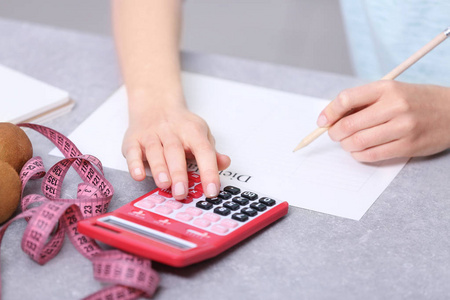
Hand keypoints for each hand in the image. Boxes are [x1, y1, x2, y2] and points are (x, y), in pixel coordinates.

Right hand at [122, 103, 230, 199]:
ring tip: (164, 185)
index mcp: (192, 131)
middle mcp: (171, 131)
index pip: (204, 151)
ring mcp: (151, 135)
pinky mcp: (133, 140)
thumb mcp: (201, 134)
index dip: (209, 171)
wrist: (155, 104)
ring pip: (155, 151)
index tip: (212, 191)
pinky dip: (134, 164)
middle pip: (175, 152)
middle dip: (179, 174)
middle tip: (182, 193)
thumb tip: (225, 163)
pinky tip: (139, 176)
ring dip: (159, 168)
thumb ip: (212, 152)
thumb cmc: (181, 126)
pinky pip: (133, 151)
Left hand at [316, 81, 449, 161]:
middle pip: (349, 124)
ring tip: (348, 143)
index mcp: (386, 88)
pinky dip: (359, 155)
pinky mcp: (408, 146)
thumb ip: (363, 102)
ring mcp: (403, 127)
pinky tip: (360, 151)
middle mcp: (394, 106)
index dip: (329, 112)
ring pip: (358, 142)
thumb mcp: (391, 91)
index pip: (346, 99)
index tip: (322, 121)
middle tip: (335, 134)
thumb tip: (331, 117)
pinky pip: (373, 155)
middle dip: (335, 133)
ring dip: (346, 145)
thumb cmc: (415, 100)